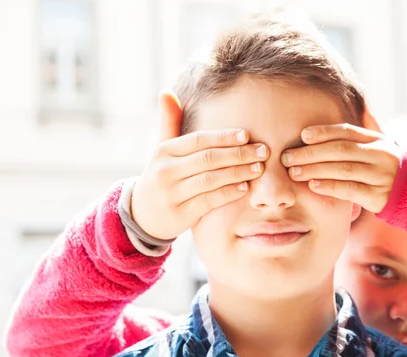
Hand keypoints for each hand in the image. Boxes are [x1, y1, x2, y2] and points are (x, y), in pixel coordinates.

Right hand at [131, 90, 269, 239]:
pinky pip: (209, 201)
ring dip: (238, 173)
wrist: (143, 214)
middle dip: (238, 154)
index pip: (199, 140)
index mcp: (164, 151)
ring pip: (211, 180)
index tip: (247, 135)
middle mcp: (166, 170)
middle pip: (208, 159)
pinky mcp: (180, 214)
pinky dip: (228, 193)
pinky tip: (245, 188)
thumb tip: (166, 91)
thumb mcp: (161, 149)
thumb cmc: (162, 175)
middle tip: (263, 152)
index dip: (224, 137)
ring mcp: (172, 193)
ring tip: (258, 169)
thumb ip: (169, 122)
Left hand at [280, 108, 399, 212]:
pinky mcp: (379, 196)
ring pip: (343, 169)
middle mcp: (381, 154)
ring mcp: (381, 175)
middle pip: (340, 150)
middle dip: (310, 153)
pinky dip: (329, 187)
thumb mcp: (376, 148)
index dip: (324, 132)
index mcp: (377, 140)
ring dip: (315, 170)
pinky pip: (350, 190)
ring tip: (294, 172)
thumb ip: (356, 137)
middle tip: (287, 157)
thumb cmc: (383, 168)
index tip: (302, 135)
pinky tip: (312, 185)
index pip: (347, 131)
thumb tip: (331, 121)